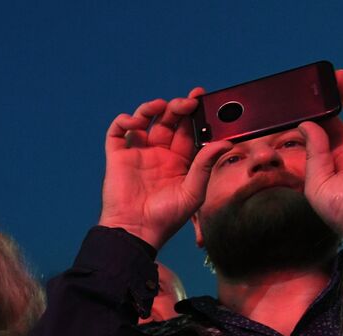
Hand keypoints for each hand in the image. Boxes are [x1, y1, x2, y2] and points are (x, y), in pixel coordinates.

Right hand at [98, 92, 234, 248]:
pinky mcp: (118, 156)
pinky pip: (117, 132)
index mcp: (179, 160)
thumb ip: (206, 165)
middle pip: (168, 120)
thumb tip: (225, 143)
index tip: (201, 97)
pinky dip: (124, 120)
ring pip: (144, 120)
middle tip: (186, 103)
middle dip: (177, 107)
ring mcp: (137, 153)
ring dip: (151, 108)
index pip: (188, 129)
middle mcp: (159, 153)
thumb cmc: (166, 218)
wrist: (136, 231)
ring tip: (159, 107)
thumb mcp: (193, 192)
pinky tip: (134, 122)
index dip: (194, 112)